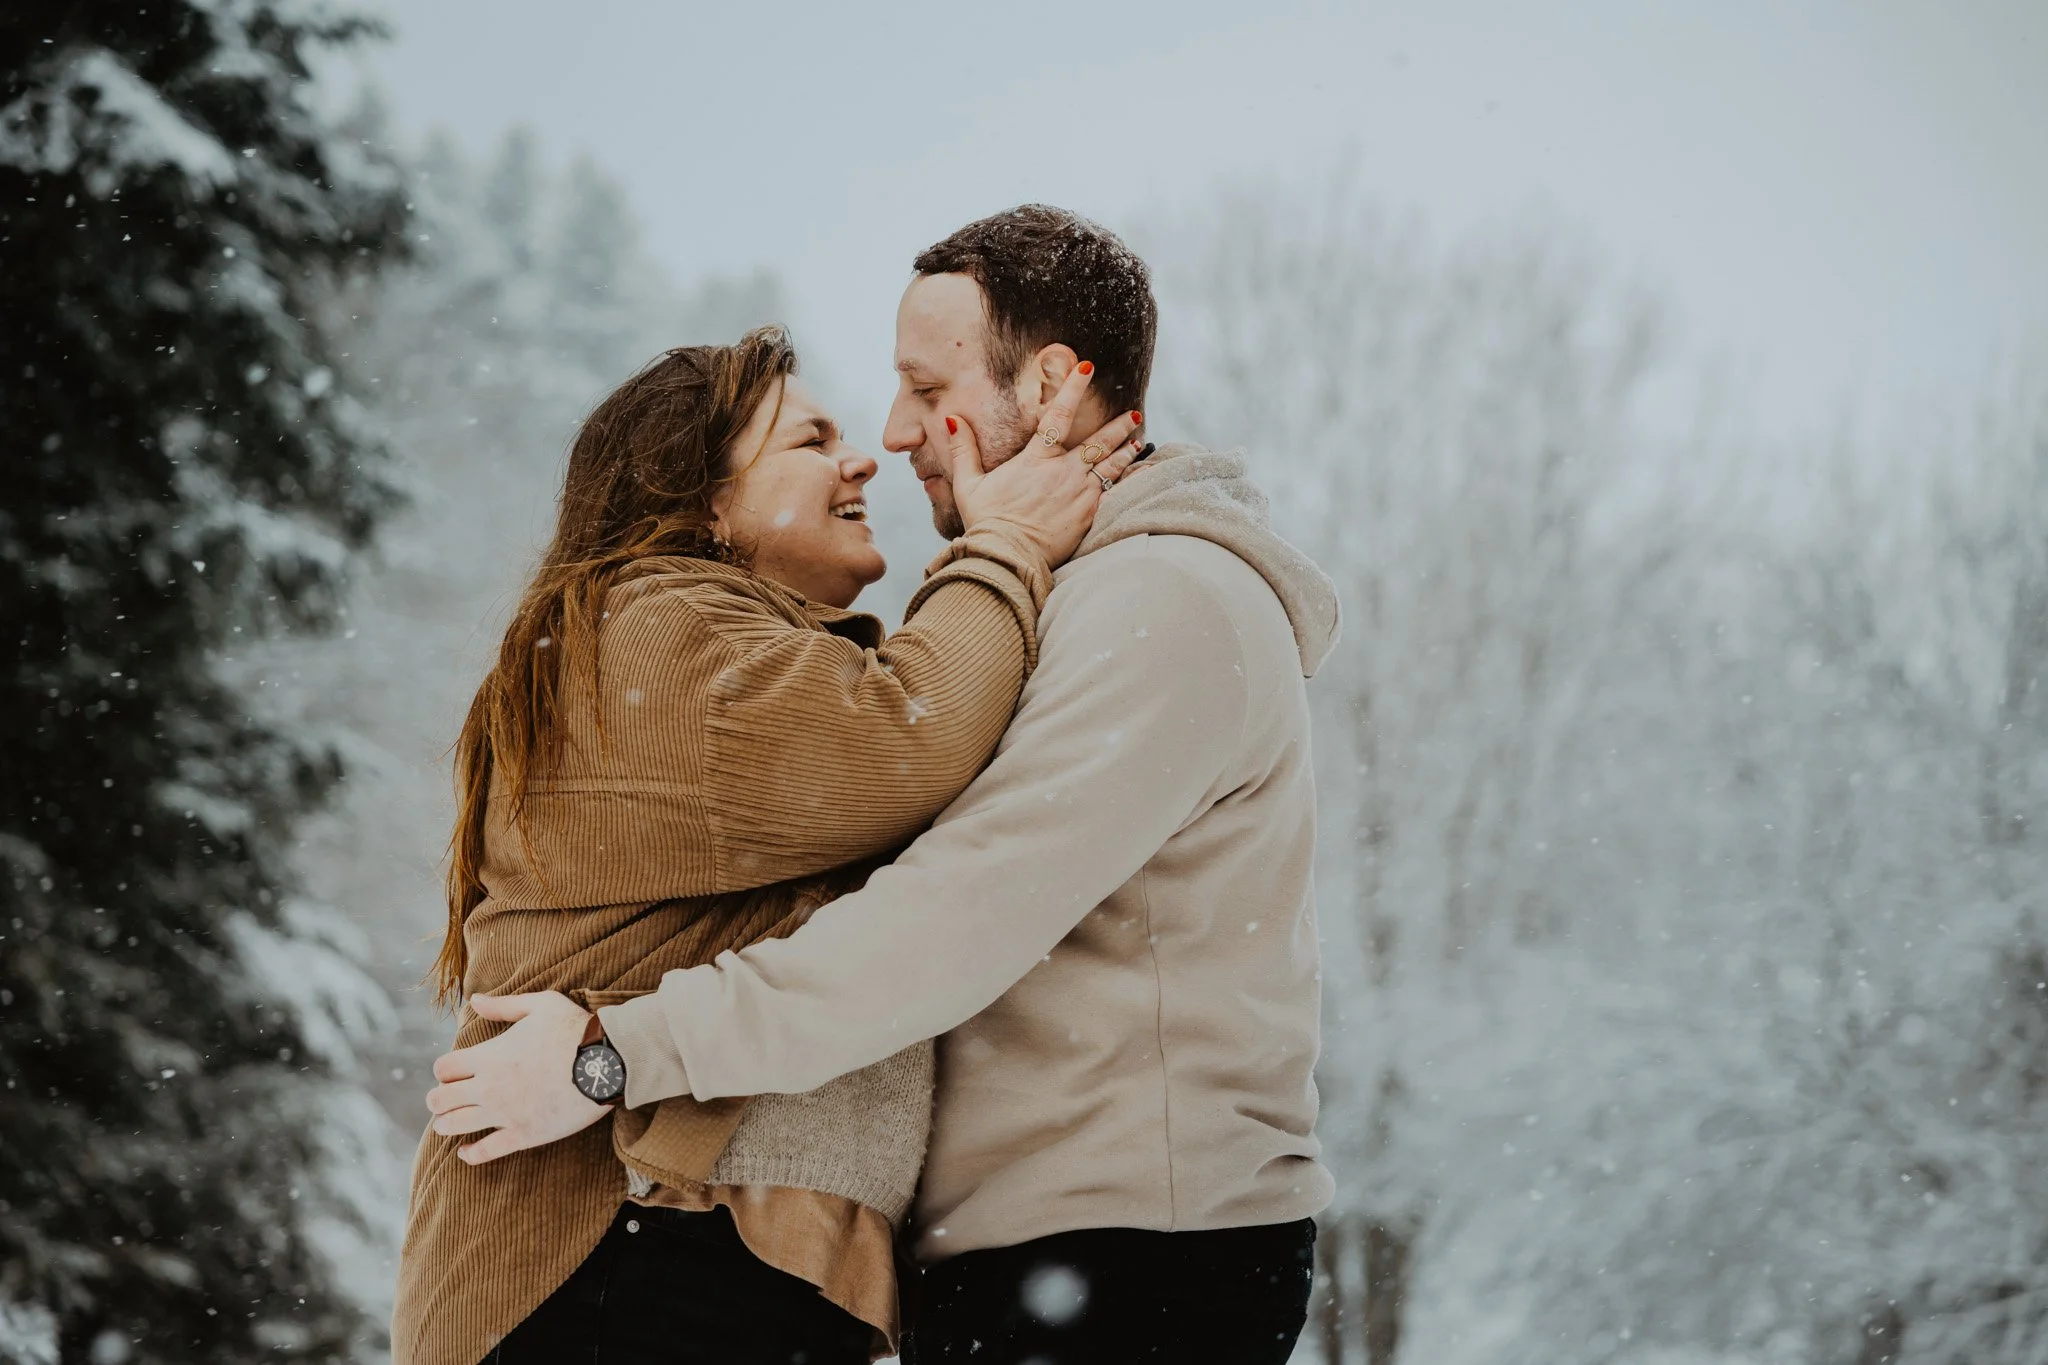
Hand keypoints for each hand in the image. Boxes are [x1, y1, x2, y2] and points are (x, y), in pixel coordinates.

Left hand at [424, 991, 608, 1164]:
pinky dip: (470, 1154)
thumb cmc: (575, 1030)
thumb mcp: (541, 1005)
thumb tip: (475, 1001)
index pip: (443, 1068)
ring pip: (454, 1126)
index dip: (442, 1071)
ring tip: (448, 1123)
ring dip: (445, 1125)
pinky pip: (486, 1152)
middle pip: (440, 1100)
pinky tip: (466, 1152)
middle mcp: (490, 1087)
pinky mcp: (524, 1135)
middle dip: (437, 1100)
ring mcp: (505, 1114)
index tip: (452, 1072)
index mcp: (490, 1056)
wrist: (606, 1064)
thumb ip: (503, 1006)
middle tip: (445, 1099)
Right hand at [946, 363, 1144, 566]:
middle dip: (1118, 426)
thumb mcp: (968, 485)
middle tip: (1134, 415)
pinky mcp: (1089, 515)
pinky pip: (1116, 493)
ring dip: (1126, 451)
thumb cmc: (987, 523)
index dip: (1073, 389)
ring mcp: (1079, 493)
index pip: (1058, 416)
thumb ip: (963, 449)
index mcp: (1034, 460)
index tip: (1087, 369)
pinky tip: (1143, 473)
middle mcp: (1062, 472)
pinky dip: (1131, 481)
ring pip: (1111, 465)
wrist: (1007, 557)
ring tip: (1138, 441)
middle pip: (1097, 442)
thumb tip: (953, 419)